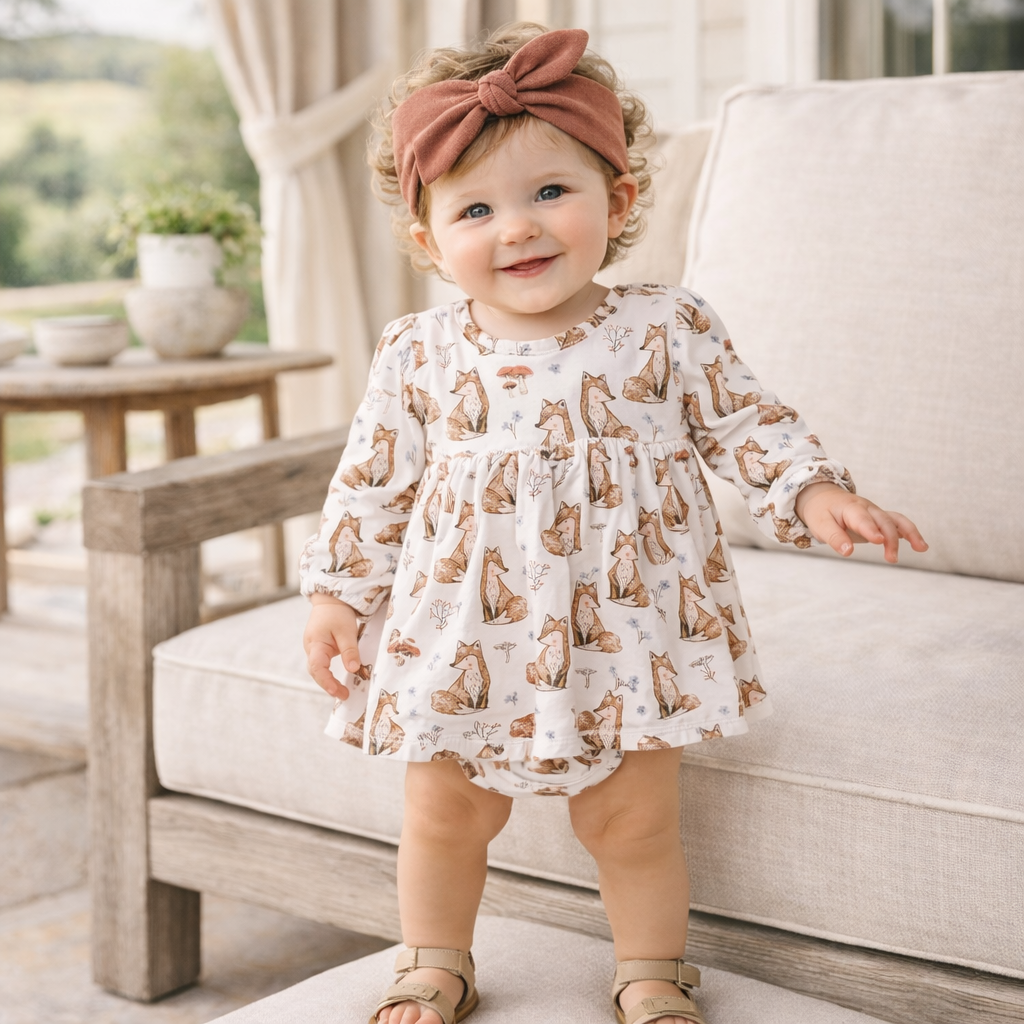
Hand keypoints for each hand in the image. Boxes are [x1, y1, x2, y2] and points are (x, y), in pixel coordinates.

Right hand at [303, 593, 362, 699]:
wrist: (330, 600)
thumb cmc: (337, 612)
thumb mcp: (346, 631)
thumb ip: (349, 650)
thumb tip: (353, 669)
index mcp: (315, 644)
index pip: (317, 668)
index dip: (326, 682)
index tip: (337, 692)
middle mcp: (311, 648)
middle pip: (316, 672)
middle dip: (328, 685)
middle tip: (344, 695)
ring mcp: (314, 649)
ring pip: (318, 669)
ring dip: (328, 681)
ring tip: (342, 692)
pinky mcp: (319, 648)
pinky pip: (322, 664)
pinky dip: (329, 674)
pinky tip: (338, 680)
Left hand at [794, 483, 927, 563]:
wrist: (823, 498)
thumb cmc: (821, 512)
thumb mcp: (820, 525)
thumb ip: (834, 537)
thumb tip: (848, 552)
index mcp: (850, 508)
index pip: (863, 519)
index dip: (871, 530)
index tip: (878, 541)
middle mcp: (867, 508)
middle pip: (883, 521)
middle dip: (890, 539)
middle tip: (892, 559)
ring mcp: (875, 512)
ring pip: (896, 520)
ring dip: (910, 533)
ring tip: (922, 548)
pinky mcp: (879, 518)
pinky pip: (897, 522)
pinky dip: (909, 532)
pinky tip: (919, 545)